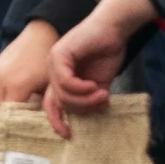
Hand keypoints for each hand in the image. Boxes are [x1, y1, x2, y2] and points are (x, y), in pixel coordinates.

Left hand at [45, 0, 155, 133]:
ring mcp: (53, 61)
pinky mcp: (59, 54)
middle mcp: (52, 70)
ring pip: (62, 95)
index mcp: (59, 78)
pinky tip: (95, 85)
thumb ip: (90, 100)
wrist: (114, 28)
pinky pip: (66, 82)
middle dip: (79, 110)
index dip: (56, 121)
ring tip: (102, 93)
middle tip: (99, 104)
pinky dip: (82, 88)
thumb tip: (90, 117)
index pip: (50, 105)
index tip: (68, 135)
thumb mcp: (98, 84)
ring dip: (84, 99)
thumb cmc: (107, 52)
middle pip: (57, 103)